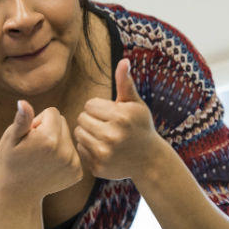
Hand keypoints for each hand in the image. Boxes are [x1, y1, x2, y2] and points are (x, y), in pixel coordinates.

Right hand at [0, 100, 82, 199]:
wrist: (18, 194)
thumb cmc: (10, 162)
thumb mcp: (10, 139)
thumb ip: (22, 120)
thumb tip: (23, 102)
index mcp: (49, 138)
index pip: (53, 112)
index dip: (38, 121)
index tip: (30, 135)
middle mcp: (65, 150)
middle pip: (63, 123)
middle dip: (49, 129)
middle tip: (35, 146)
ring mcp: (73, 163)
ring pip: (68, 138)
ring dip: (57, 142)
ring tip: (41, 157)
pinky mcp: (77, 172)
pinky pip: (74, 152)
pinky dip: (63, 156)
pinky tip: (50, 166)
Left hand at [74, 58, 164, 179]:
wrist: (150, 160)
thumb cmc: (141, 127)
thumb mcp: (136, 104)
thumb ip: (126, 83)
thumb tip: (124, 60)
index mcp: (121, 117)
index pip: (89, 105)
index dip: (99, 108)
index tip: (111, 114)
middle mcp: (112, 136)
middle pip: (81, 118)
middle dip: (92, 120)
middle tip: (107, 125)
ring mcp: (104, 153)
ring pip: (78, 133)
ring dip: (88, 133)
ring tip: (103, 135)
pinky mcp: (98, 168)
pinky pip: (80, 150)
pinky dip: (88, 148)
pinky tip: (103, 149)